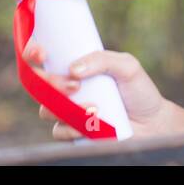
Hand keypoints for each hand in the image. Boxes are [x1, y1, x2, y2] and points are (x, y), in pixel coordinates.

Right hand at [21, 40, 183, 139]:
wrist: (151, 122)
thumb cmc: (138, 90)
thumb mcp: (127, 66)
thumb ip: (103, 60)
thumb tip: (73, 69)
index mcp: (76, 67)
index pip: (43, 57)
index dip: (32, 53)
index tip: (42, 54)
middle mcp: (66, 88)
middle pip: (37, 84)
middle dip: (51, 83)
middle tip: (75, 86)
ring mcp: (67, 110)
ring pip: (46, 109)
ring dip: (67, 108)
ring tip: (96, 108)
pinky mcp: (71, 132)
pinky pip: (59, 131)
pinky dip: (75, 128)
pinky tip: (96, 123)